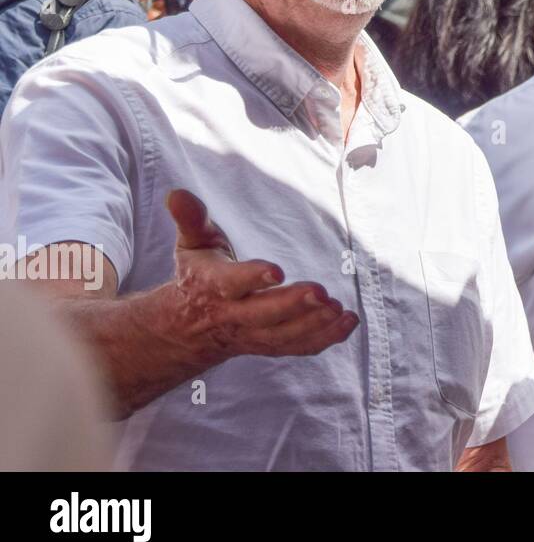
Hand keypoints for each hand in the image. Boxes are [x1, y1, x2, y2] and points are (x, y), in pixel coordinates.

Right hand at [162, 189, 359, 369]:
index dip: (252, 277)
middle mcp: (233, 315)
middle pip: (262, 315)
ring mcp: (252, 334)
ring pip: (282, 336)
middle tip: (321, 292)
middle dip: (291, 305)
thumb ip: (191, 219)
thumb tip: (177, 194)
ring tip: (338, 309)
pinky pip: (297, 347)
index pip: (231, 284)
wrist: (189, 327)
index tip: (277, 270)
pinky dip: (324, 339)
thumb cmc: (199, 274)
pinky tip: (348, 323)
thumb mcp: (192, 244)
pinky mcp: (270, 343)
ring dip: (313, 324)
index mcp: (212, 286)